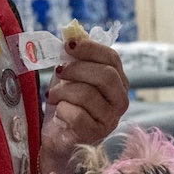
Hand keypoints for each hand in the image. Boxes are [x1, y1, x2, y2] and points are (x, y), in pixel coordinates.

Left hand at [35, 36, 128, 173]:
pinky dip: (62, 110)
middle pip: (104, 75)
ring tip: (52, 96)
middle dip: (76, 69)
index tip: (68, 45)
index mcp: (117, 82)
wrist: (56, 139)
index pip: (112, 58)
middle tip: (58, 72)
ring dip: (63, 92)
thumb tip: (71, 33)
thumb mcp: (68, 77)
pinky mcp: (96, 135)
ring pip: (88, 94)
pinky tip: (58, 112)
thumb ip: (72, 57)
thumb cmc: (65, 106)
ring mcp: (110, 119)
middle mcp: (120, 100)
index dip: (90, 48)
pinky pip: (78, 115)